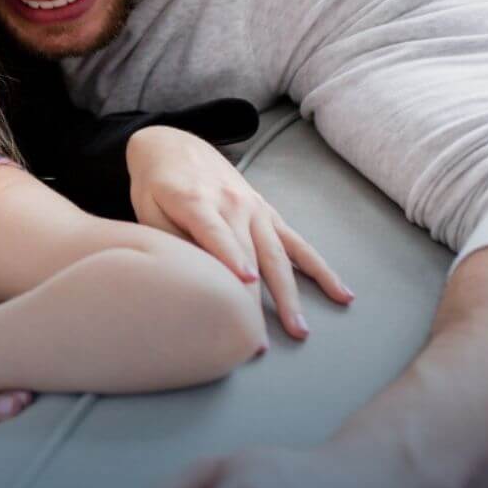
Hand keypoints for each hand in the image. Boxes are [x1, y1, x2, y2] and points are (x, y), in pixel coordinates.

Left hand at [126, 126, 352, 339]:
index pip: (216, 234)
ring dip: (290, 295)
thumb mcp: (147, 208)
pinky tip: (340, 292)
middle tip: (259, 341)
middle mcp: (233, 205)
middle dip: (256, 301)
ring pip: (278, 257)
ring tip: (300, 330)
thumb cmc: (156, 185)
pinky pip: (298, 244)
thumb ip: (167, 239)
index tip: (245, 282)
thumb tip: (185, 276)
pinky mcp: (268, 214)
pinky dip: (319, 270)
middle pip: (249, 257)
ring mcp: (255, 210)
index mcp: (197, 202)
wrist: (175, 146)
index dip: (230, 258)